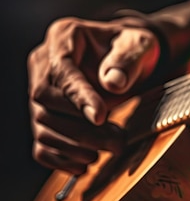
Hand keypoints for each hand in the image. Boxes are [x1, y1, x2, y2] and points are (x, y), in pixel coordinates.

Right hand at [27, 16, 160, 173]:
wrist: (129, 58)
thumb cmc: (133, 48)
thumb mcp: (139, 45)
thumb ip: (127, 60)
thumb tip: (112, 84)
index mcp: (63, 36)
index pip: (61, 72)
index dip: (78, 97)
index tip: (101, 117)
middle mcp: (43, 62)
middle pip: (46, 102)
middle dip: (82, 127)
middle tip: (117, 140)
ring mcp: (40, 89)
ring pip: (42, 126)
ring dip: (74, 146)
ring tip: (109, 149)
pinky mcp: (45, 114)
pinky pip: (41, 143)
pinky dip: (60, 158)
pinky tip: (84, 164)